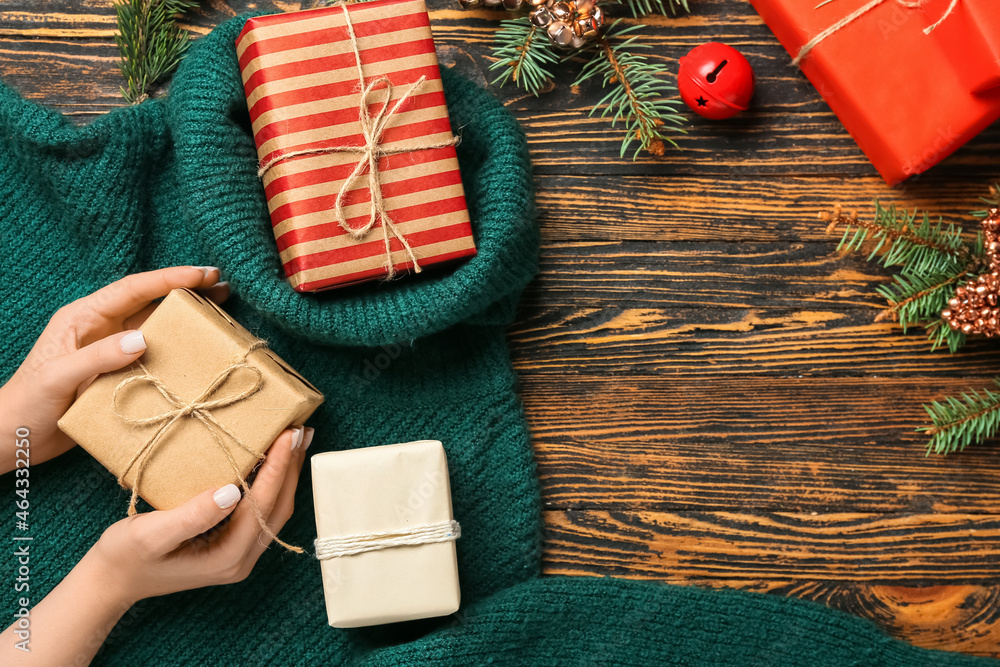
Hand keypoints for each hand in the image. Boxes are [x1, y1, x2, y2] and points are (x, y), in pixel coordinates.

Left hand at [0, 266, 228, 473]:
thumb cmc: (27, 403)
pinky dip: (179, 350)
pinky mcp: (120, 374)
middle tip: (221, 285)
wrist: (16, 439)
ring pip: (156, 326)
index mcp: (83, 318)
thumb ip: (96, 356)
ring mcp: (112, 351)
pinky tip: (199, 351)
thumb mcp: (58, 376)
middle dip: (185, 291)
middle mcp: (101, 329)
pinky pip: (155, 356)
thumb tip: (142, 339)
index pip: (132, 289)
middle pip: (150, 302)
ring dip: (187, 319)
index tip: (201, 274)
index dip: (168, 279)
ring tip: (220, 310)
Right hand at [0, 426, 313, 666]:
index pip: (263, 505)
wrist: (110, 581)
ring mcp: (239, 553)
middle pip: (279, 507)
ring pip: (274, 508)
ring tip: (296, 439)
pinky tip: (272, 460)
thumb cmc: (125, 557)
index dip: (279, 468)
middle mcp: (241, 558)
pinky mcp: (232, 544)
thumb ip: (192, 515)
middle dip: (292, 467)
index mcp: (227, 557)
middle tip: (302, 429)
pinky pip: (261, 510)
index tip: (289, 434)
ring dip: (286, 473)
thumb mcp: (151, 534)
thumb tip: (231, 491)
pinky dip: (272, 482)